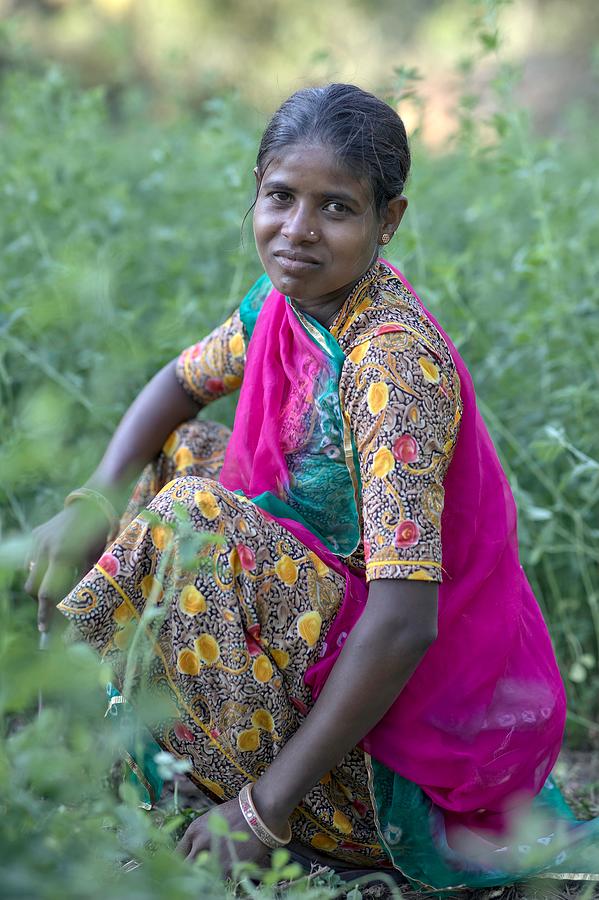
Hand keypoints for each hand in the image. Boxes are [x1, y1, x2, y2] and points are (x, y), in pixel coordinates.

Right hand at [24, 502, 110, 631]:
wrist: (93, 502)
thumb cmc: (100, 532)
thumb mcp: (96, 558)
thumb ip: (83, 580)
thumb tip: (76, 604)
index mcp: (63, 555)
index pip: (47, 592)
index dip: (46, 613)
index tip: (45, 630)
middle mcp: (45, 548)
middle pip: (33, 587)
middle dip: (41, 601)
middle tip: (52, 609)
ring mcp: (38, 540)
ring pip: (30, 574)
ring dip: (40, 584)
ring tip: (56, 586)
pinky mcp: (36, 534)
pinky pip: (32, 559)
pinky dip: (40, 569)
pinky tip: (53, 568)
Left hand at [176, 798, 269, 872]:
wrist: (260, 812)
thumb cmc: (237, 812)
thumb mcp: (212, 819)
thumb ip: (199, 836)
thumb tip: (193, 851)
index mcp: (194, 831)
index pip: (177, 854)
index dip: (179, 862)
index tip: (183, 865)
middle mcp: (200, 845)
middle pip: (186, 867)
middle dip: (190, 870)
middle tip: (197, 871)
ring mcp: (214, 857)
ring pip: (202, 875)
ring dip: (207, 874)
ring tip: (217, 867)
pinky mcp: (229, 867)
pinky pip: (220, 877)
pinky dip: (224, 874)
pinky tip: (231, 866)